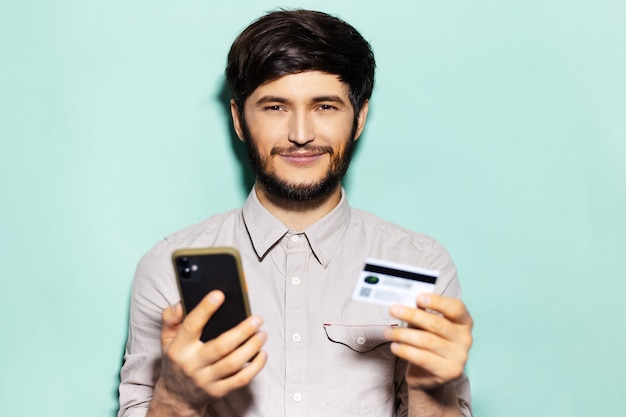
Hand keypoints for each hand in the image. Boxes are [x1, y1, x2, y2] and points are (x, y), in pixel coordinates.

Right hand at [150, 290, 266, 415]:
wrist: (176, 396)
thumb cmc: (176, 360)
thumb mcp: (166, 338)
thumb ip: (171, 318)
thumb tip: (182, 303)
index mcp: (179, 348)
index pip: (191, 326)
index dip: (205, 309)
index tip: (219, 295)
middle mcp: (192, 364)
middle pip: (221, 346)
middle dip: (242, 331)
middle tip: (257, 319)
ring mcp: (206, 380)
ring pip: (233, 363)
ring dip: (252, 347)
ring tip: (262, 334)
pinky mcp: (219, 391)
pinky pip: (241, 379)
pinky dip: (255, 366)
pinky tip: (262, 353)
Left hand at [385, 293, 472, 389]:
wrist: (433, 374)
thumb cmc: (430, 342)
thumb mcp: (428, 324)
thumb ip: (422, 313)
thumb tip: (406, 303)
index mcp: (464, 321)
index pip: (456, 308)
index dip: (437, 301)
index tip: (418, 298)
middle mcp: (465, 338)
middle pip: (436, 324)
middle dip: (412, 315)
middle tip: (393, 310)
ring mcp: (459, 356)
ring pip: (427, 341)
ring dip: (403, 334)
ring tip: (388, 332)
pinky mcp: (448, 371)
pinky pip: (422, 358)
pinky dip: (405, 350)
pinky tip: (395, 346)